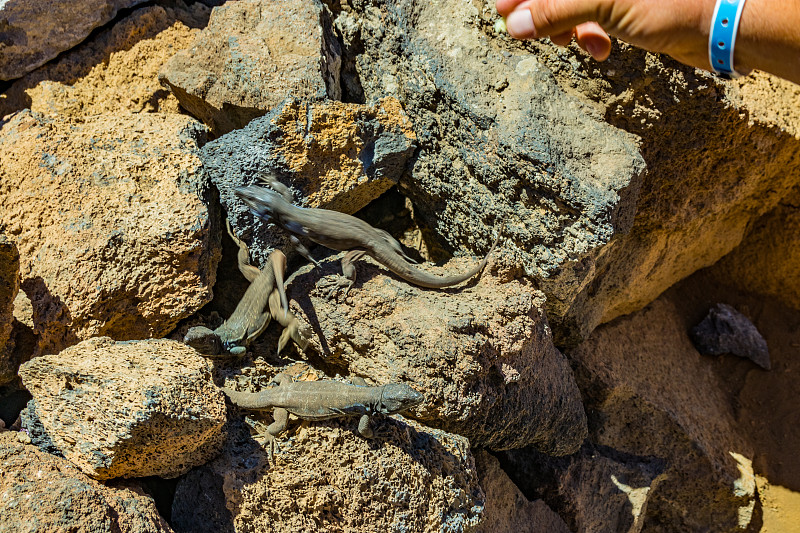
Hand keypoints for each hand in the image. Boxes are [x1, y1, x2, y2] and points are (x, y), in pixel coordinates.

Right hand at [496, 0, 713, 68]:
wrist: (718, 27)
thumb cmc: (671, 4)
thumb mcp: (604, 4)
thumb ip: (554, 10)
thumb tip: (513, 24)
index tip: (500, 12)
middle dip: (542, 12)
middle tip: (527, 34)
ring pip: (570, 6)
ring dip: (566, 29)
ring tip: (574, 46)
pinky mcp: (624, 7)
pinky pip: (590, 19)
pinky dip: (589, 37)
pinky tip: (601, 51)